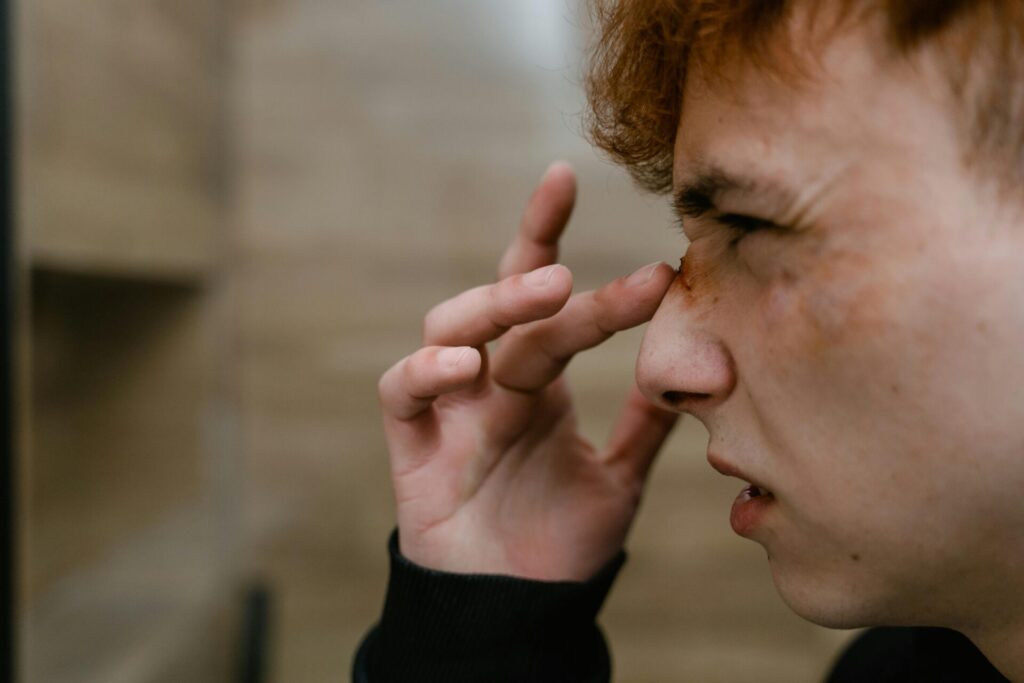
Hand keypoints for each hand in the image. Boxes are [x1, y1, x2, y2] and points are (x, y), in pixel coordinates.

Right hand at [377, 162, 678, 580]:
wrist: (517, 613)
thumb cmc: (558, 545)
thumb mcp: (618, 480)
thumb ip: (645, 425)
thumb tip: (693, 366)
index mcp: (536, 380)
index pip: (540, 293)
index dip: (546, 234)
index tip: (570, 176)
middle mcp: (491, 380)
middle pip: (501, 303)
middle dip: (531, 270)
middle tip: (574, 265)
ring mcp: (448, 407)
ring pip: (449, 329)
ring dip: (491, 307)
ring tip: (541, 295)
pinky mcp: (411, 444)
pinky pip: (401, 390)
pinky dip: (425, 370)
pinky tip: (465, 366)